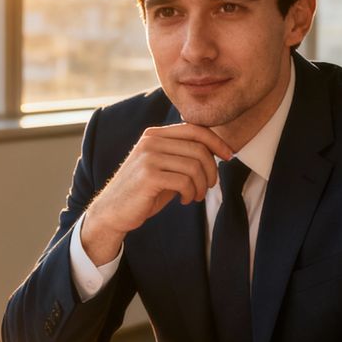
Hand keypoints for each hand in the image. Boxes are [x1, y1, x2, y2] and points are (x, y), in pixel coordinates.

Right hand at [81, 124, 233, 264]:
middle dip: (211, 170)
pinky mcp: (149, 176)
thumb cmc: (143, 192)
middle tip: (209, 186)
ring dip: (201, 186)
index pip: (195, 129)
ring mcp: (148, 157)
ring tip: (195, 196)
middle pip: (198, 149)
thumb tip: (217, 150)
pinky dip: (191, 193)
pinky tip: (185, 200)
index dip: (216, 141)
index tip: (229, 156)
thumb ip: (183, 155)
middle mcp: (150, 141)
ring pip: (194, 166)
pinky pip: (185, 181)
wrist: (112, 212)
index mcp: (154, 135)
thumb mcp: (163, 167)